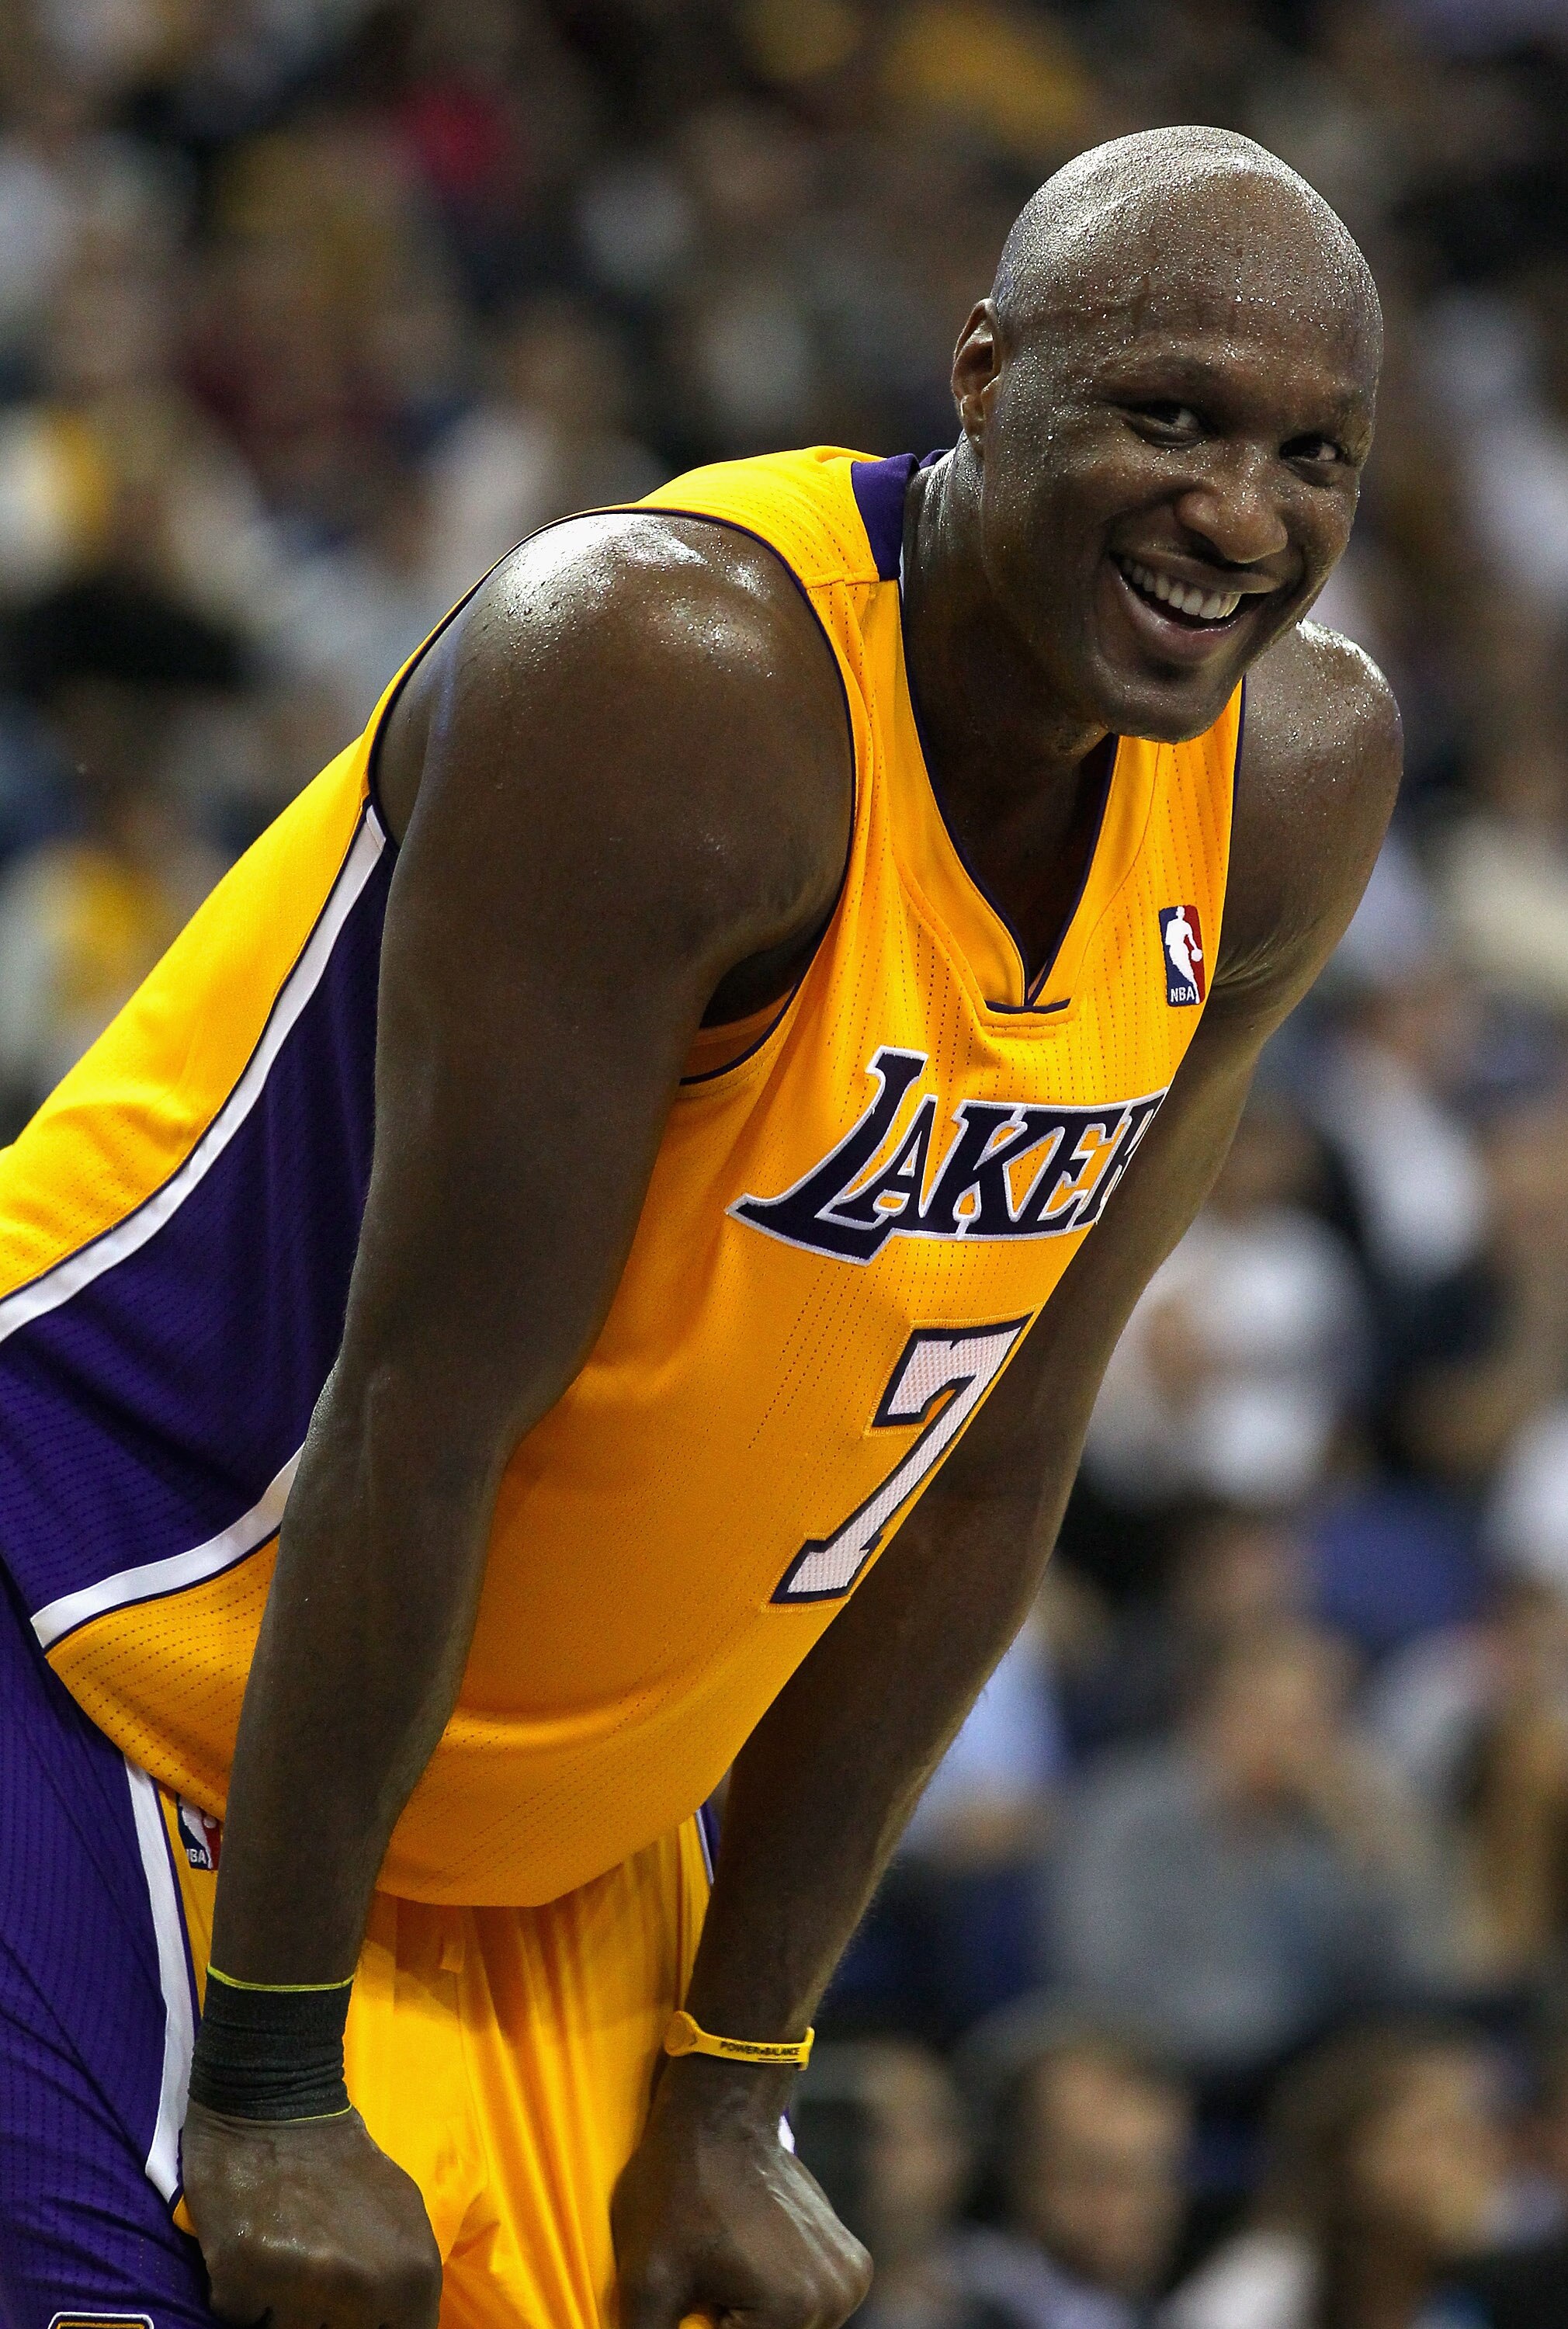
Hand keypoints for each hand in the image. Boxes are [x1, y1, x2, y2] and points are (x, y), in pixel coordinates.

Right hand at [180, 2099, 441, 2328]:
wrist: (273, 2103)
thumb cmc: (343, 2160)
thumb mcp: (401, 2215)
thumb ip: (405, 2282)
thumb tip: (394, 2327)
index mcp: (411, 2273)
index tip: (360, 2317)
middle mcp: (360, 2286)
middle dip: (327, 2321)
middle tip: (317, 2274)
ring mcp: (300, 2285)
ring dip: (281, 2308)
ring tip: (285, 2255)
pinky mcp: (241, 2278)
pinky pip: (240, 2318)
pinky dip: (243, 2295)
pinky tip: (253, 2250)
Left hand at [612, 2059, 870, 2328]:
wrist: (718, 2113)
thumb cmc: (677, 2189)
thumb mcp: (644, 2284)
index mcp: (795, 2310)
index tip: (689, 2304)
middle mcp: (836, 2297)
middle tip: (701, 2293)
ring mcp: (849, 2277)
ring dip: (753, 2324)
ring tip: (718, 2281)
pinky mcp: (851, 2261)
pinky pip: (810, 2311)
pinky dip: (777, 2306)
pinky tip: (741, 2269)